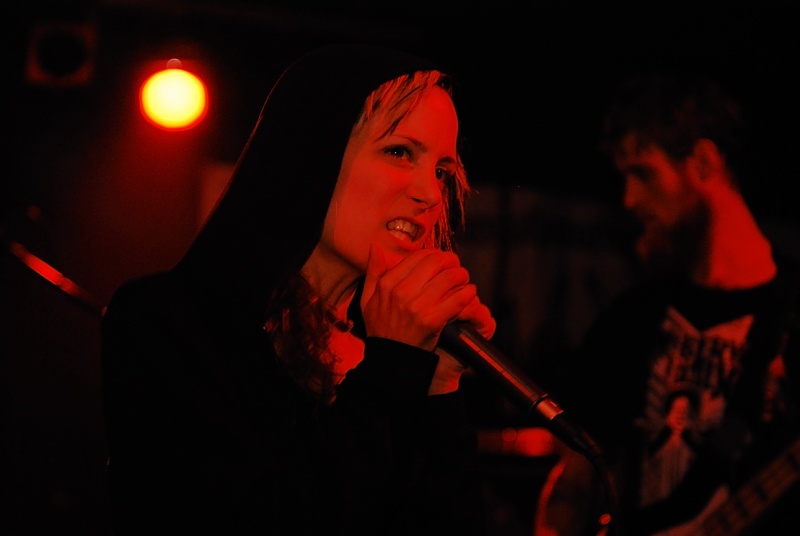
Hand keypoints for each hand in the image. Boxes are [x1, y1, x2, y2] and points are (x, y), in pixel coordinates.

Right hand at [361, 242, 495, 393]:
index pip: (419, 256)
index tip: (442, 261)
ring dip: (462, 277)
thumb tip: (376, 247)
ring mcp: (417, 306)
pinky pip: (458, 298)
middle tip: (457, 269)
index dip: (436, 255)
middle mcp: (402, 292)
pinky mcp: (433, 321)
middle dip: (452, 262)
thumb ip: (373, 272)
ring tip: (464, 281)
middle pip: (437, 262)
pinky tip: (469, 294)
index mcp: (388, 284)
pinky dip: (468, 293)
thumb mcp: (367, 300)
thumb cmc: (380, 329)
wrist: (391, 360)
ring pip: (451, 277)